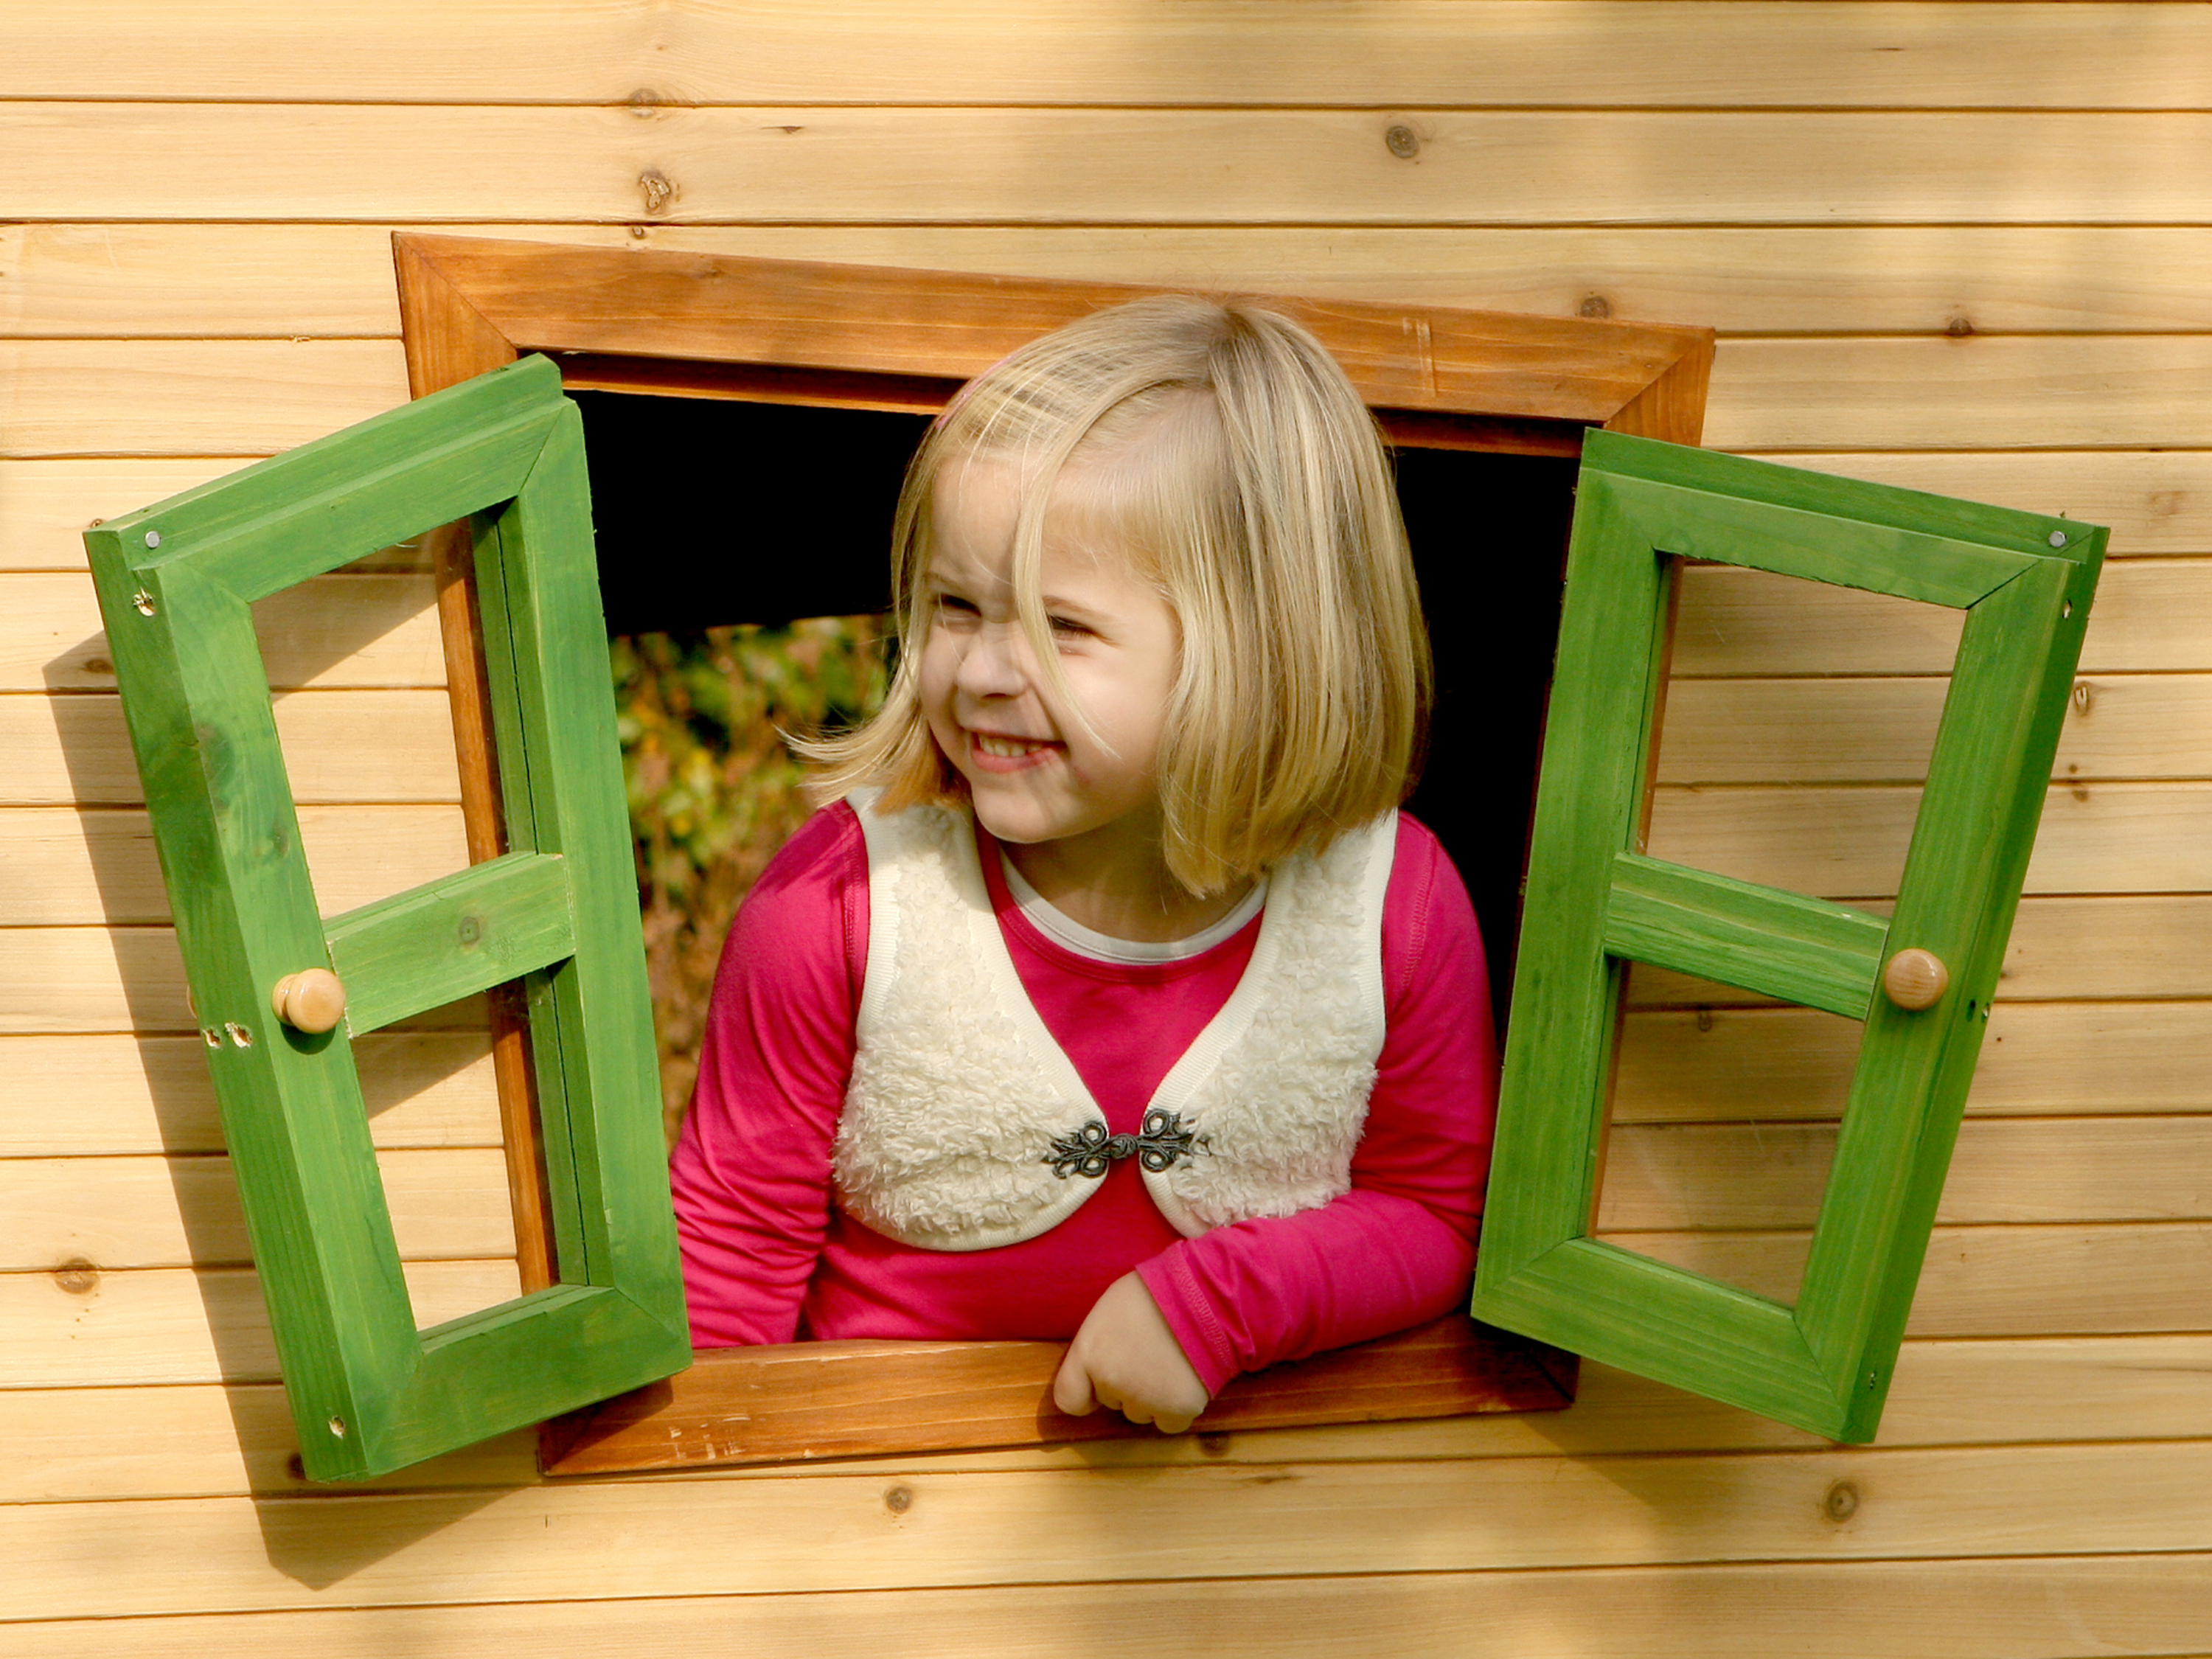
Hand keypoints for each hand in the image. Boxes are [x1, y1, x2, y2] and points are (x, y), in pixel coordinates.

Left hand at [1052, 1272, 1210, 1433]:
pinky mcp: (1176, 1410)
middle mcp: (1111, 1382)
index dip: (1084, 1395)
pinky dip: (1177, 1408)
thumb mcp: (1110, 1308)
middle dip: (1126, 1384)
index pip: (1069, 1398)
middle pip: (1111, 1401)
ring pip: (1140, 1413)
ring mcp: (1144, 1399)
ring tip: (1170, 1361)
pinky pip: (1169, 1423)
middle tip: (1148, 1353)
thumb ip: (1097, 1344)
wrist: (1206, 1296)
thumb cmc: (1157, 1293)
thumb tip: (1099, 1363)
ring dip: (1152, 1397)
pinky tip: (1186, 1378)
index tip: (1097, 1388)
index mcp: (1089, 1353)